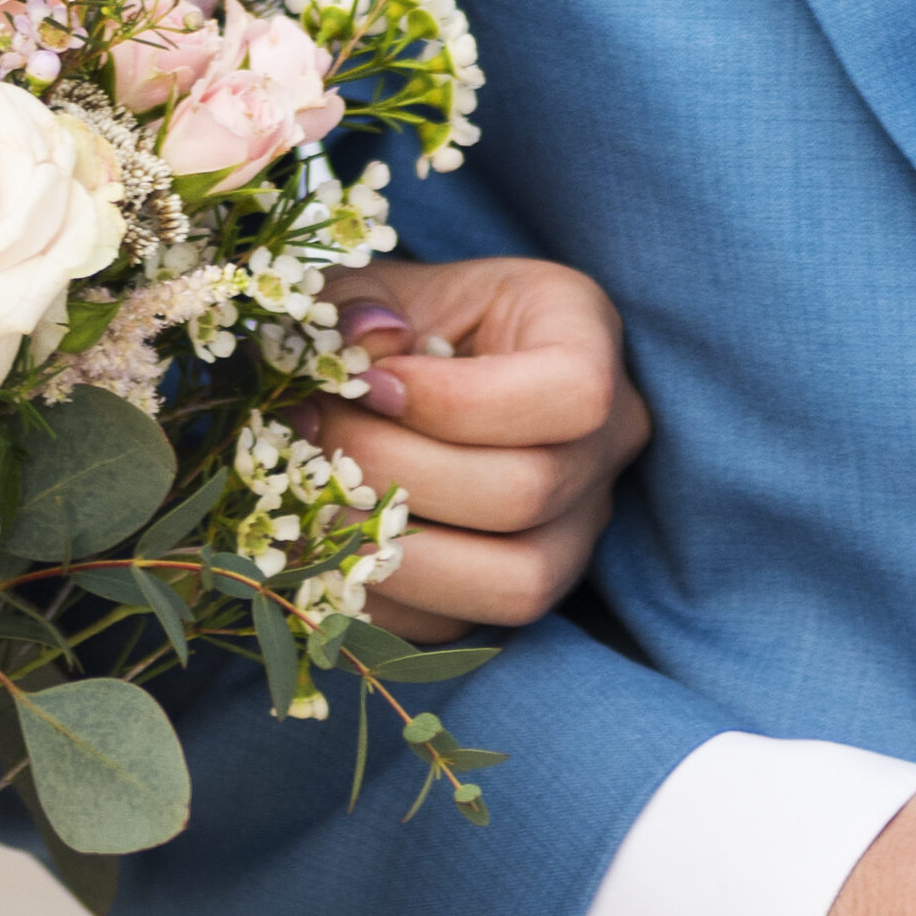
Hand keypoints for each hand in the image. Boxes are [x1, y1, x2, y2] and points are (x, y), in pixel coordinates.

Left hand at [320, 256, 650, 637]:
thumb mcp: (380, 285)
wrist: (415, 371)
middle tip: (307, 435)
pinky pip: (466, 630)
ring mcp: (578, 529)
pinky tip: (324, 549)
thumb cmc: (403, 317)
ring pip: (518, 584)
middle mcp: (608, 442)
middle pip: (528, 494)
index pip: (571, 395)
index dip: (456, 403)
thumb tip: (361, 342)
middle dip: (395, 471)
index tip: (366, 385)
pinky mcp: (525, 590)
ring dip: (393, 551)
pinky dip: (383, 601)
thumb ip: (357, 303)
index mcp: (585, 336)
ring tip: (312, 500)